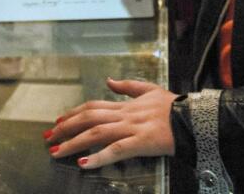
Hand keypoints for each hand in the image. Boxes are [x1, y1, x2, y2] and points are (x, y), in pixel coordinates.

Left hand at [46, 78, 176, 167]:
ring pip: (96, 133)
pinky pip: (116, 150)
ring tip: (57, 152)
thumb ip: (129, 86)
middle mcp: (124, 115)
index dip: (73, 113)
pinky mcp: (141, 142)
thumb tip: (109, 80)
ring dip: (74, 143)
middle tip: (48, 137)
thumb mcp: (151, 90)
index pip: (93, 106)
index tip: (58, 121)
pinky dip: (98, 157)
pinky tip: (84, 163)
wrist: (194, 118)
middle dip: (66, 128)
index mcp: (126, 105)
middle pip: (89, 118)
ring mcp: (131, 128)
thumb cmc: (174, 107)